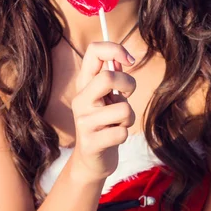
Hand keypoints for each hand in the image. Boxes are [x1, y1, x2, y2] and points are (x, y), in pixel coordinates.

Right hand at [69, 42, 136, 183]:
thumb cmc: (103, 125)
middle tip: (127, 95)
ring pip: (122, 109)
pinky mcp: (91, 142)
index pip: (93, 51)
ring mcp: (83, 122)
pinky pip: (121, 132)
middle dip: (128, 84)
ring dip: (128, 118)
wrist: (91, 161)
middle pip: (107, 78)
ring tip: (118, 123)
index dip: (115, 49)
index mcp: (84, 84)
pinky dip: (124, 135)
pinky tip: (113, 138)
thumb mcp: (105, 98)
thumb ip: (112, 78)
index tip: (129, 60)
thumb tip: (122, 58)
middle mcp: (80, 100)